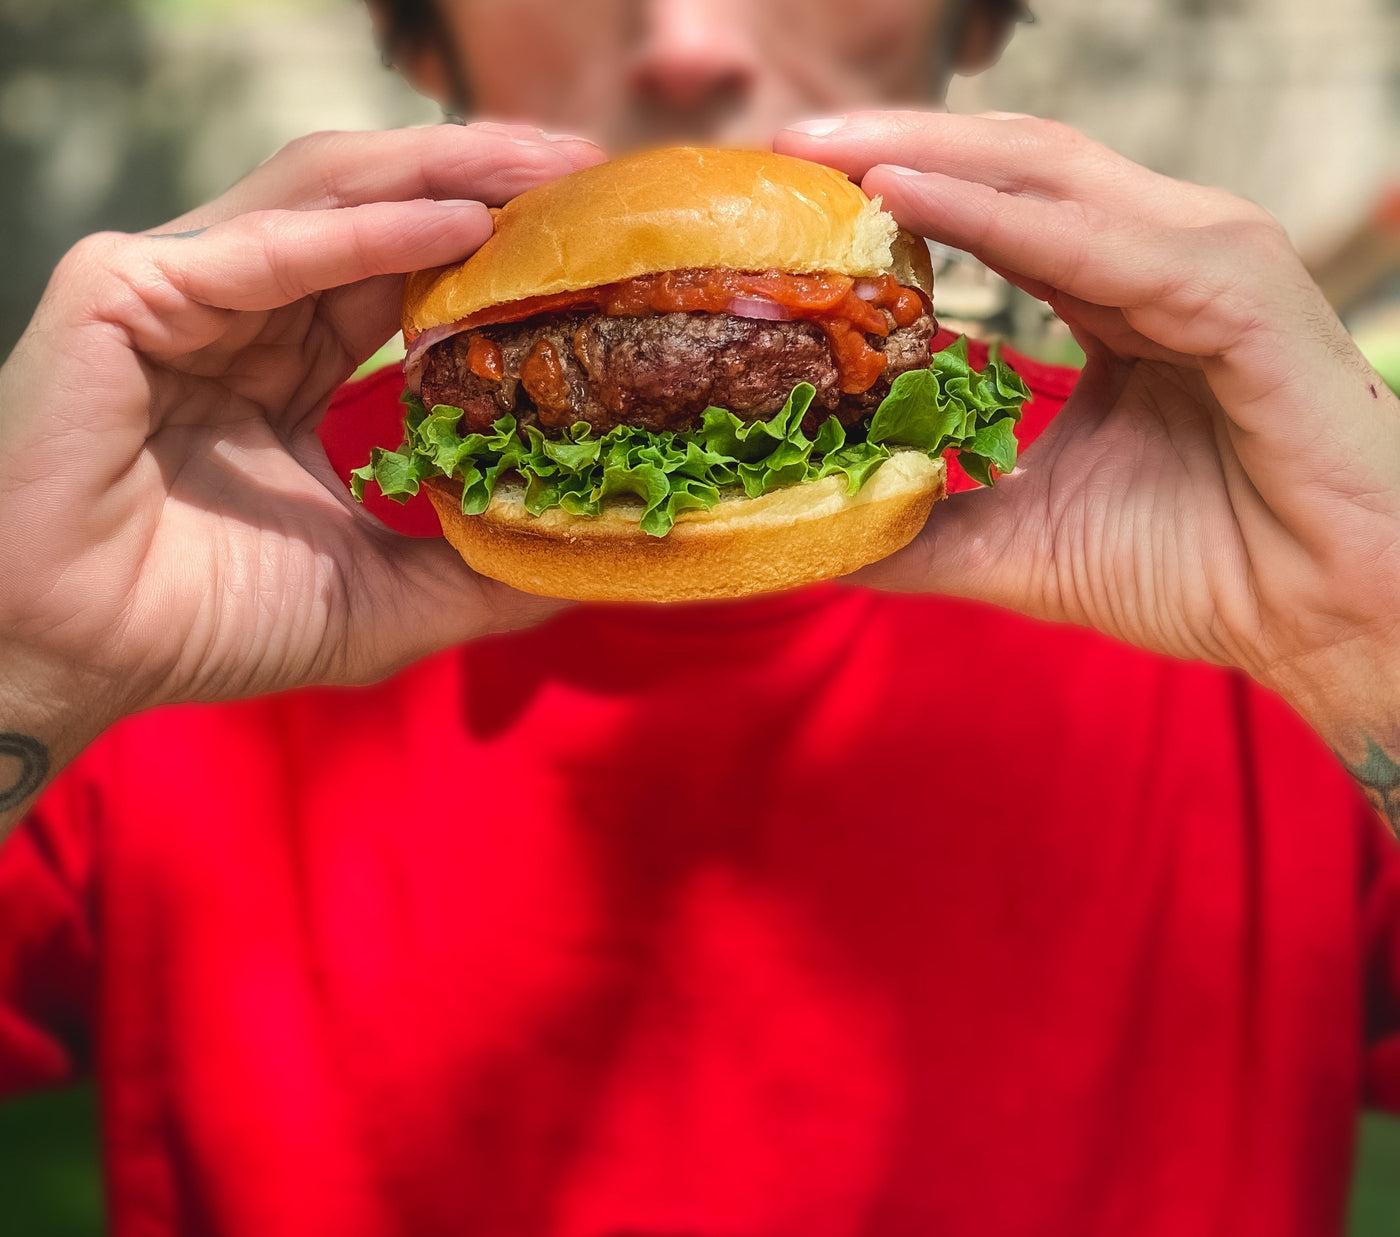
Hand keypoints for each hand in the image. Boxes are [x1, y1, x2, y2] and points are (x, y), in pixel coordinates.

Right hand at [0, 123, 602, 755]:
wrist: (80, 660)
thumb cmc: (210, 626)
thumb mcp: (381, 596)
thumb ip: (477, 571)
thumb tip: (584, 558)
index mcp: (285, 365)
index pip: (401, 274)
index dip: (491, 247)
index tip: (583, 233)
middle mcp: (236, 312)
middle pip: (373, 212)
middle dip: (482, 179)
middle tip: (583, 168)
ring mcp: (177, 292)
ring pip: (324, 198)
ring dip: (441, 175)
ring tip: (546, 170)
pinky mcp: (122, 294)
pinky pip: (266, 252)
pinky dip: (368, 236)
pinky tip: (463, 226)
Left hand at [776, 112, 1399, 730]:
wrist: (1317, 619)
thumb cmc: (1198, 570)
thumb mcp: (1024, 542)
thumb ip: (930, 527)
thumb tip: (830, 534)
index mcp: (1117, 293)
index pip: (993, 208)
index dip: (896, 188)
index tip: (797, 193)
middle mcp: (1160, 254)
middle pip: (1009, 164)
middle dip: (892, 143)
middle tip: (788, 143)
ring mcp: (1206, 259)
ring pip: (1048, 175)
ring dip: (928, 156)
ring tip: (825, 157)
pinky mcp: (1240, 290)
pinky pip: (1097, 242)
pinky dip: (995, 216)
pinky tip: (906, 198)